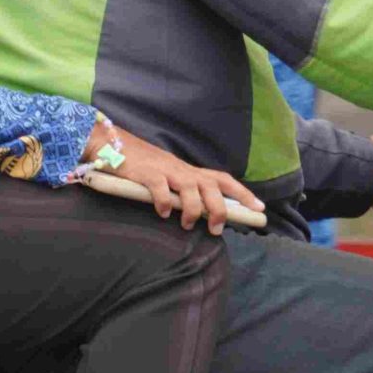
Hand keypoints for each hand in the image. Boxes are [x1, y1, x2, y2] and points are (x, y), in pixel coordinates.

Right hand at [107, 126, 262, 235]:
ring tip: (186, 224)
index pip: (223, 180)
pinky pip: (160, 187)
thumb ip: (183, 192)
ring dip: (192, 209)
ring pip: (190, 187)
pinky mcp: (146, 173)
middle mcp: (182, 170)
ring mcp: (165, 170)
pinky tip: (163, 213)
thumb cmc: (143, 167)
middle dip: (219, 208)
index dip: (242, 194)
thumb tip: (201, 215)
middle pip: (212, 186)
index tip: (259, 209)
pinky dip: (164, 202)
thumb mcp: (168, 177)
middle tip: (217, 228)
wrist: (112, 144)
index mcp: (190, 171)